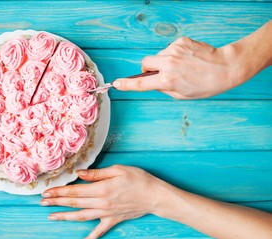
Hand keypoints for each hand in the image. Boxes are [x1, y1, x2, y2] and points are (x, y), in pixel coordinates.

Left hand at [40, 165, 167, 238]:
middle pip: (74, 203)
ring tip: (51, 216)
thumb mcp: (118, 170)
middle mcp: (101, 203)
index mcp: (101, 189)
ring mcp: (106, 214)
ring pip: (81, 217)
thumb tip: (79, 173)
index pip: (75, 191)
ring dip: (65, 216)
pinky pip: (99, 232)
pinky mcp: (112, 220)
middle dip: (56, 202)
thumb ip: (96, 173)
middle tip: (42, 201)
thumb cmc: (138, 179)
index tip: (47, 191)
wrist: (154, 196)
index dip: (59, 191)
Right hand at [113, 37, 236, 98]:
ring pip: (158, 56)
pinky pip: (170, 49)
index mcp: (167, 81)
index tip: (116, 84)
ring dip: (164, 62)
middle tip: (160, 74)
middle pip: (145, 63)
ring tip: (182, 66)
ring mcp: (174, 51)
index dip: (126, 84)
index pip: (140, 84)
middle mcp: (168, 65)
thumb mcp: (182, 95)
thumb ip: (164, 88)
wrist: (225, 67)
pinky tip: (187, 58)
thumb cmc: (206, 85)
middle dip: (148, 69)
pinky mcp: (181, 41)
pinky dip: (174, 54)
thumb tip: (154, 81)